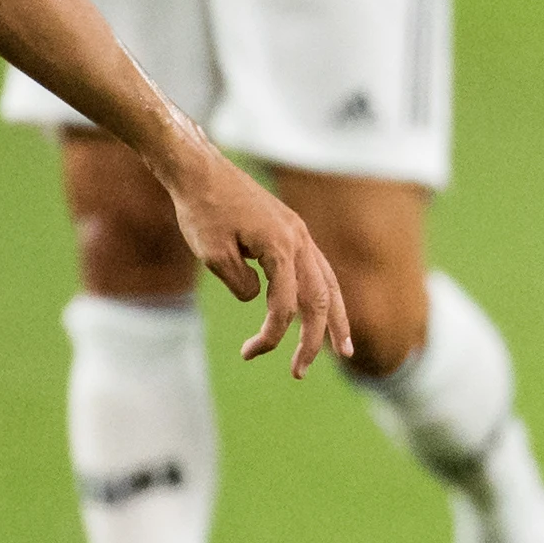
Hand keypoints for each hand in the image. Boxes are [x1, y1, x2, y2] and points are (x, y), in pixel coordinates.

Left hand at [191, 162, 353, 372]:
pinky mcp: (292, 231)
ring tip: (344, 351)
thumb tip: (260, 299)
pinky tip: (323, 311)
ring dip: (336, 319)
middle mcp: (298, 239)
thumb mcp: (213, 255)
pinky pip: (318, 269)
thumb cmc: (202, 210)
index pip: (285, 306)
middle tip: (299, 372)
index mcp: (280, 247)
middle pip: (319, 299)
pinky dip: (325, 294)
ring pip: (329, 283)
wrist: (200, 170)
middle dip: (314, 339)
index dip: (270, 336)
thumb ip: (241, 284)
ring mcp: (299, 233)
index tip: (248, 353)